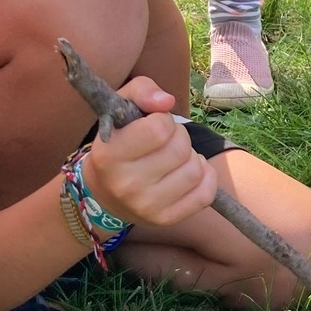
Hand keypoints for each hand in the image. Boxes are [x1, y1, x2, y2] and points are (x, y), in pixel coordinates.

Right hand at [82, 76, 217, 228]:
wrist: (104, 193)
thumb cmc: (118, 142)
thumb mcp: (120, 107)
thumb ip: (142, 90)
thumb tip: (166, 101)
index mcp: (109, 155)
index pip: (159, 129)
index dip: (163, 120)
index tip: (154, 124)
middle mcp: (125, 184)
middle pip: (180, 148)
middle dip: (178, 137)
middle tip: (165, 142)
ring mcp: (146, 206)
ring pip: (195, 170)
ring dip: (190, 157)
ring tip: (174, 158)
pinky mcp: (166, 219)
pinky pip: (206, 194)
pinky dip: (205, 177)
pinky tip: (188, 172)